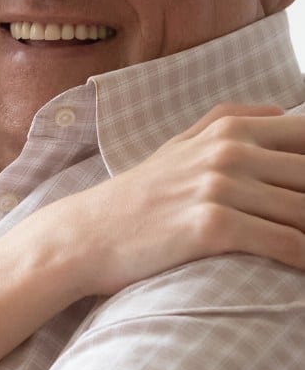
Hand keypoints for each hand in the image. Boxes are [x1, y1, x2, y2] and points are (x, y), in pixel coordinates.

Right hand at [67, 104, 304, 296]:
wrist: (86, 236)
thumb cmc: (136, 197)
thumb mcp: (179, 145)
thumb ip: (229, 121)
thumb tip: (282, 110)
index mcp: (230, 130)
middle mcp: (230, 152)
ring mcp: (221, 187)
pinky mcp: (213, 226)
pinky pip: (285, 243)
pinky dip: (304, 259)